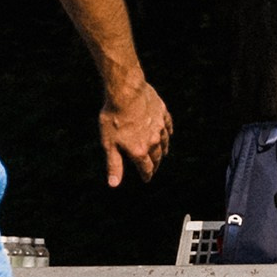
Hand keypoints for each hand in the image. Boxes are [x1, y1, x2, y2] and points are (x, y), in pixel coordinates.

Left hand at [98, 73, 171, 188]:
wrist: (125, 92)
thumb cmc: (114, 118)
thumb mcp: (109, 144)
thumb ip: (114, 165)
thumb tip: (114, 184)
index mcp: (139, 150)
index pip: (146, 168)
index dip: (146, 175)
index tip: (147, 179)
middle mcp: (152, 141)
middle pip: (157, 156)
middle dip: (155, 164)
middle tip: (153, 168)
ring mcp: (159, 126)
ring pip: (164, 142)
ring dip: (163, 149)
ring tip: (164, 154)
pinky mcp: (162, 112)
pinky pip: (168, 125)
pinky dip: (168, 132)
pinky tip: (168, 133)